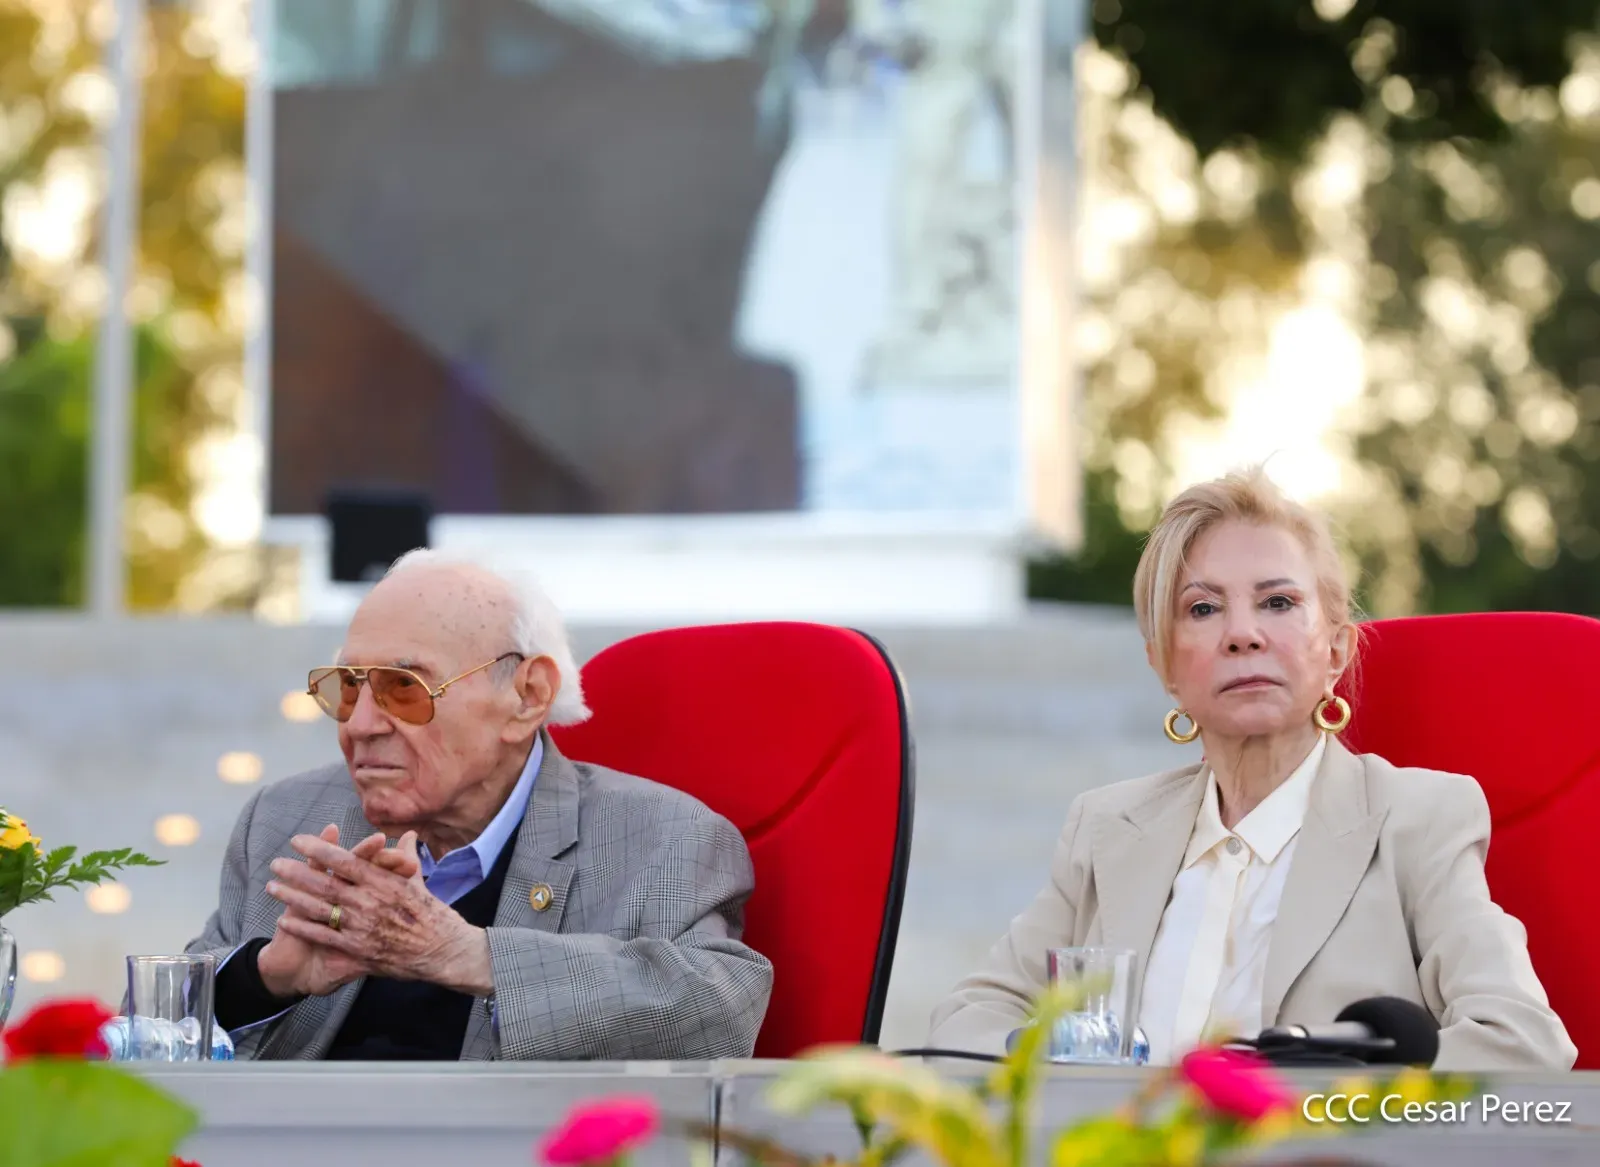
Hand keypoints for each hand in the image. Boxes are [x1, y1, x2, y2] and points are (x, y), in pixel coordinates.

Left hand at [266, 832, 493, 996]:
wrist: (444, 951)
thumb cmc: (434, 915)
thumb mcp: (419, 882)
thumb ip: (407, 858)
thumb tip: (408, 835)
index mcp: (384, 882)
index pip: (345, 861)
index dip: (319, 850)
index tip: (298, 841)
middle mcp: (370, 902)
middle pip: (325, 884)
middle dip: (297, 872)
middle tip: (276, 862)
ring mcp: (362, 927)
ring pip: (319, 909)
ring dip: (293, 898)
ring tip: (272, 887)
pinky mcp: (358, 949)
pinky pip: (324, 937)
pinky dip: (303, 928)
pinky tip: (284, 920)